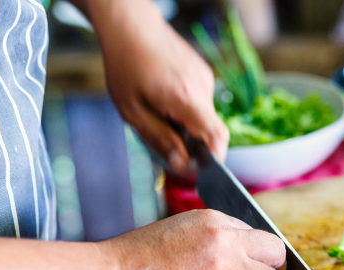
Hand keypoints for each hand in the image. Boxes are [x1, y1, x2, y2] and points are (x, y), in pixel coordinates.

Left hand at [94, 0, 227, 173]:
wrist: (131, 25)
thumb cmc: (126, 66)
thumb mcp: (133, 111)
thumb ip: (160, 140)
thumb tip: (182, 166)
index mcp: (185, 99)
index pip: (217, 136)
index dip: (216, 158)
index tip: (204, 170)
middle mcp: (202, 88)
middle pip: (209, 129)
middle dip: (192, 141)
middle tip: (165, 140)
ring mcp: (204, 78)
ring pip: (203, 115)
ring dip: (186, 123)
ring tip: (159, 111)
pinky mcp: (202, 72)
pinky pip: (200, 100)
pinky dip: (186, 107)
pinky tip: (164, 97)